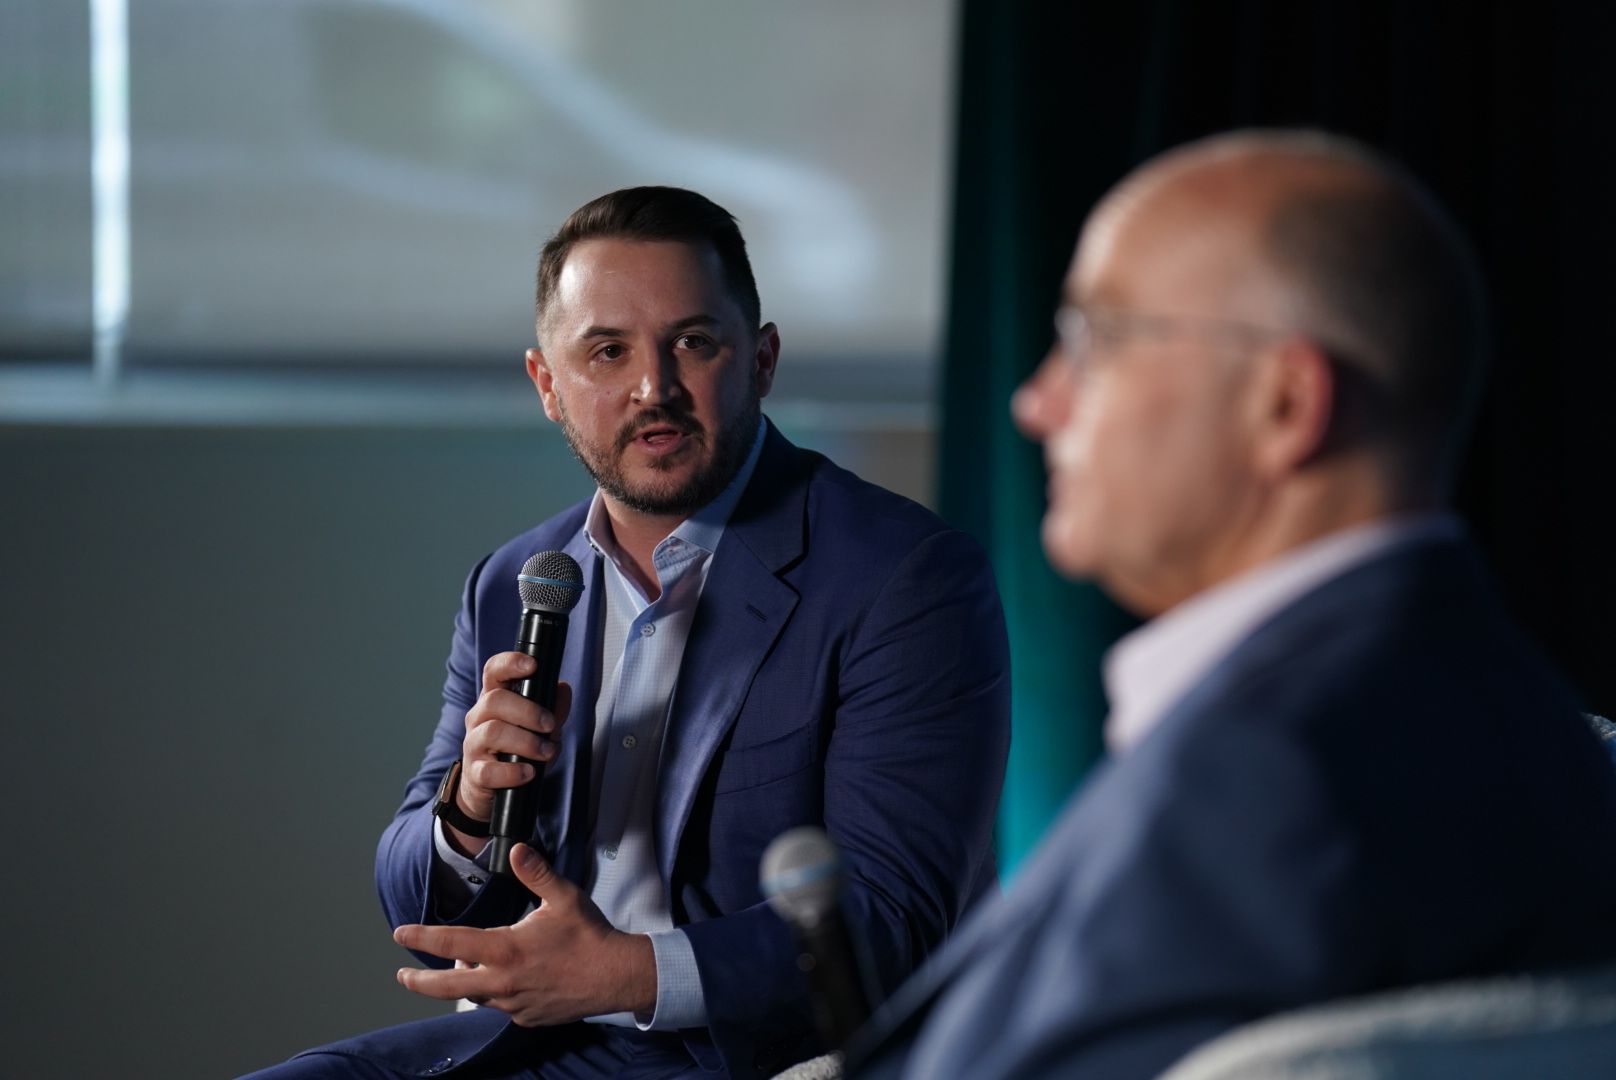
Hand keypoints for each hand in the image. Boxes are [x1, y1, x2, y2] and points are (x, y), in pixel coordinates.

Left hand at [394, 843, 656, 1024]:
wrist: (616, 976)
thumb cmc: (589, 935)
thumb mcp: (563, 897)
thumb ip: (535, 873)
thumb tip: (515, 849)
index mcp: (505, 950)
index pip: (450, 944)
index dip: (421, 938)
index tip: (401, 934)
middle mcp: (502, 982)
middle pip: (446, 987)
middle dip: (418, 982)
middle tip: (401, 976)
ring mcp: (514, 1004)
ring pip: (475, 996)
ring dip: (463, 983)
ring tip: (462, 969)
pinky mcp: (527, 1017)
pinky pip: (501, 1006)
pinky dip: (494, 994)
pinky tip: (505, 981)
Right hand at [448, 653, 572, 852]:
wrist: (490, 788)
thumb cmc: (517, 751)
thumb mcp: (541, 728)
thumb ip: (554, 709)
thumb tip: (563, 688)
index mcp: (494, 699)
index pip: (493, 671)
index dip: (510, 663)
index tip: (532, 665)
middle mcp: (479, 718)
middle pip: (494, 700)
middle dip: (528, 711)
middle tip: (550, 725)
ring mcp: (474, 745)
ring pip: (492, 732)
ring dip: (526, 742)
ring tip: (546, 752)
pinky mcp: (475, 773)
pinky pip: (489, 770)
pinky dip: (513, 772)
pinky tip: (529, 773)